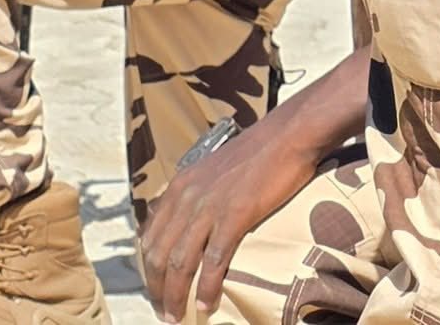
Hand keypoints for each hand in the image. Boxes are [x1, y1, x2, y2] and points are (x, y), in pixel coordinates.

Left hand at [141, 113, 320, 322]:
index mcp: (180, 186)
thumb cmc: (260, 149)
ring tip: (177, 317)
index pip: (149, 237)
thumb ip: (197, 191)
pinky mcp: (235, 215)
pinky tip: (207, 305)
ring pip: (180, 263)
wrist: (291, 132)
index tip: (156, 289)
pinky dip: (208, 287)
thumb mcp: (214, 166)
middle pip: (159, 255)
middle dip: (157, 290)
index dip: (148, 270)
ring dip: (176, 296)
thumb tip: (193, 218)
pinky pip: (214, 261)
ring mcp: (210, 207)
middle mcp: (187, 198)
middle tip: (164, 312)